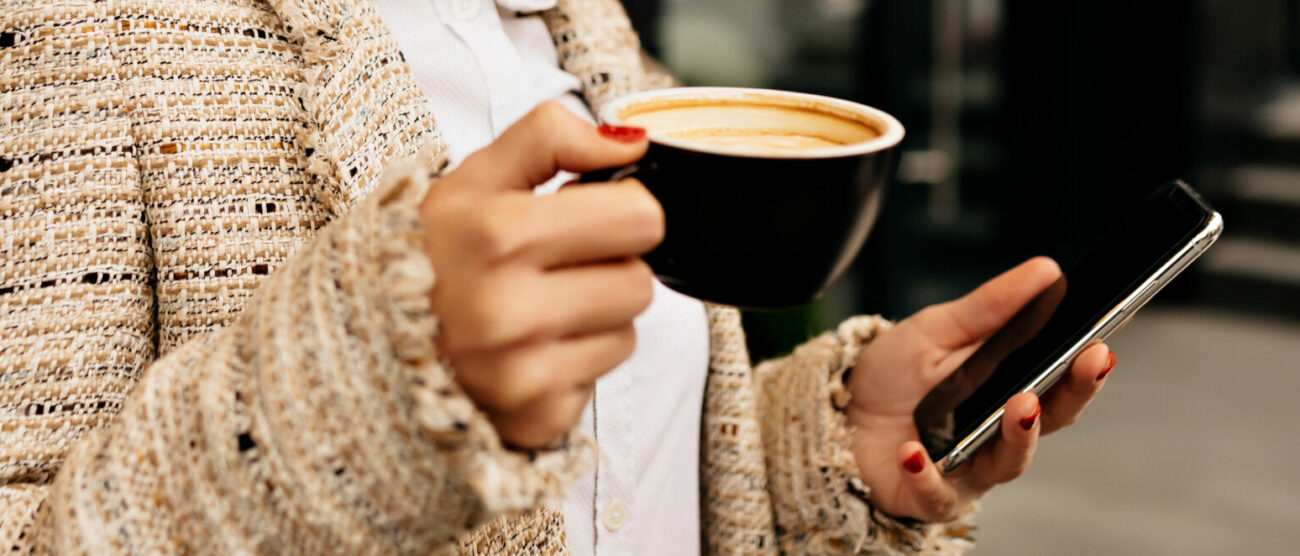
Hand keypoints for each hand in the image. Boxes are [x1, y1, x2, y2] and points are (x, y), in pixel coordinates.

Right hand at [419, 102, 659, 448]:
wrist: (364, 345)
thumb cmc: (431, 253)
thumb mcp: (474, 177)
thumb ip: (550, 136)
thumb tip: (632, 144)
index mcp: (498, 236)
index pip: (640, 218)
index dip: (621, 212)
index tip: (589, 218)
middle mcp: (508, 312)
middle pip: (640, 282)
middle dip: (609, 268)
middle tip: (557, 267)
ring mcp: (521, 375)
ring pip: (628, 334)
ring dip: (596, 320)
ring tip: (537, 310)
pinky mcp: (534, 419)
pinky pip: (598, 382)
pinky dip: (573, 365)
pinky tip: (527, 353)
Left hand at [845, 257, 1117, 520]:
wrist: (834, 414)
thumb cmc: (891, 376)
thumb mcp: (935, 330)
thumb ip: (989, 307)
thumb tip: (1047, 270)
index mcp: (1007, 390)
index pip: (1060, 382)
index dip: (1086, 367)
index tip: (1103, 341)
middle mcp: (997, 434)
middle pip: (1050, 421)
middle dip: (1073, 393)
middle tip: (1088, 362)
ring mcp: (967, 470)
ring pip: (1007, 462)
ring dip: (1018, 435)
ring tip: (1019, 402)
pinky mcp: (929, 497)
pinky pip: (936, 493)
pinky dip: (925, 474)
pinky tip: (913, 451)